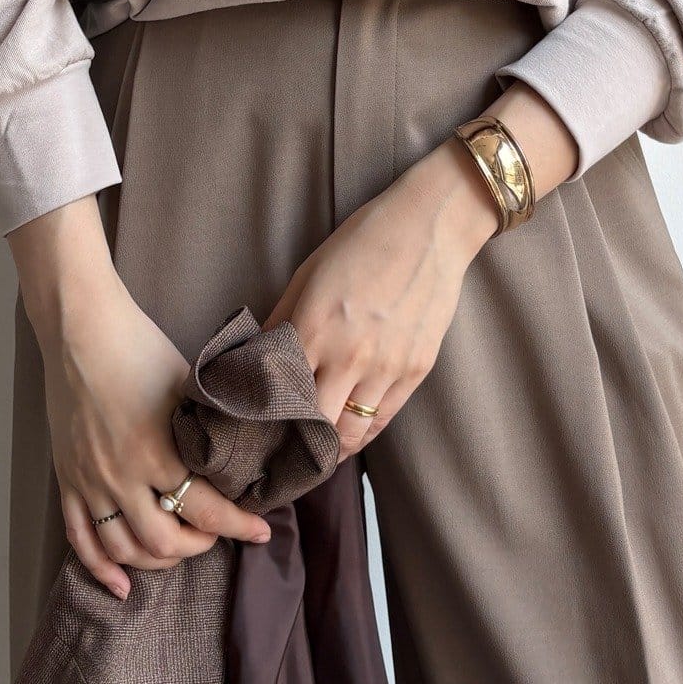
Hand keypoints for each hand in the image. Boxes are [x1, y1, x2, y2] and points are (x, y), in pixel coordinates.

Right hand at [9, 201, 270, 599]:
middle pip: (165, 543)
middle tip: (217, 533)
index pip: (207, 511)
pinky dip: (101, 568)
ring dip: (157, 560)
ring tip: (179, 550)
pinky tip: (121, 584)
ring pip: (124, 550)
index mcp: (158, 452)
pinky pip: (80, 539)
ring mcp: (91, 482)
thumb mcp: (188, 384)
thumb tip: (242, 446)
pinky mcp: (68, 479)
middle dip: (199, 546)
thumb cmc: (139, 348)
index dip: (239, 527)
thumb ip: (209, 424)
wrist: (80, 330)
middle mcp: (122, 477)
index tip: (261, 531)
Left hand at [265, 138, 501, 459]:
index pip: (278, 397)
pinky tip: (347, 436)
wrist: (429, 227)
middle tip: (279, 454)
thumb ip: (281, 321)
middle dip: (293, 446)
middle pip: (313, 428)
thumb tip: (255, 358)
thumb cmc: (361, 242)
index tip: (253, 433)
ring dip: (329, 450)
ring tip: (313, 456)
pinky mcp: (416, 370)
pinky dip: (362, 433)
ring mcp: (386, 367)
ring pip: (350, 434)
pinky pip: (384, 419)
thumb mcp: (307, 274)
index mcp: (313, 328)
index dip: (263, 422)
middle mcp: (348, 356)